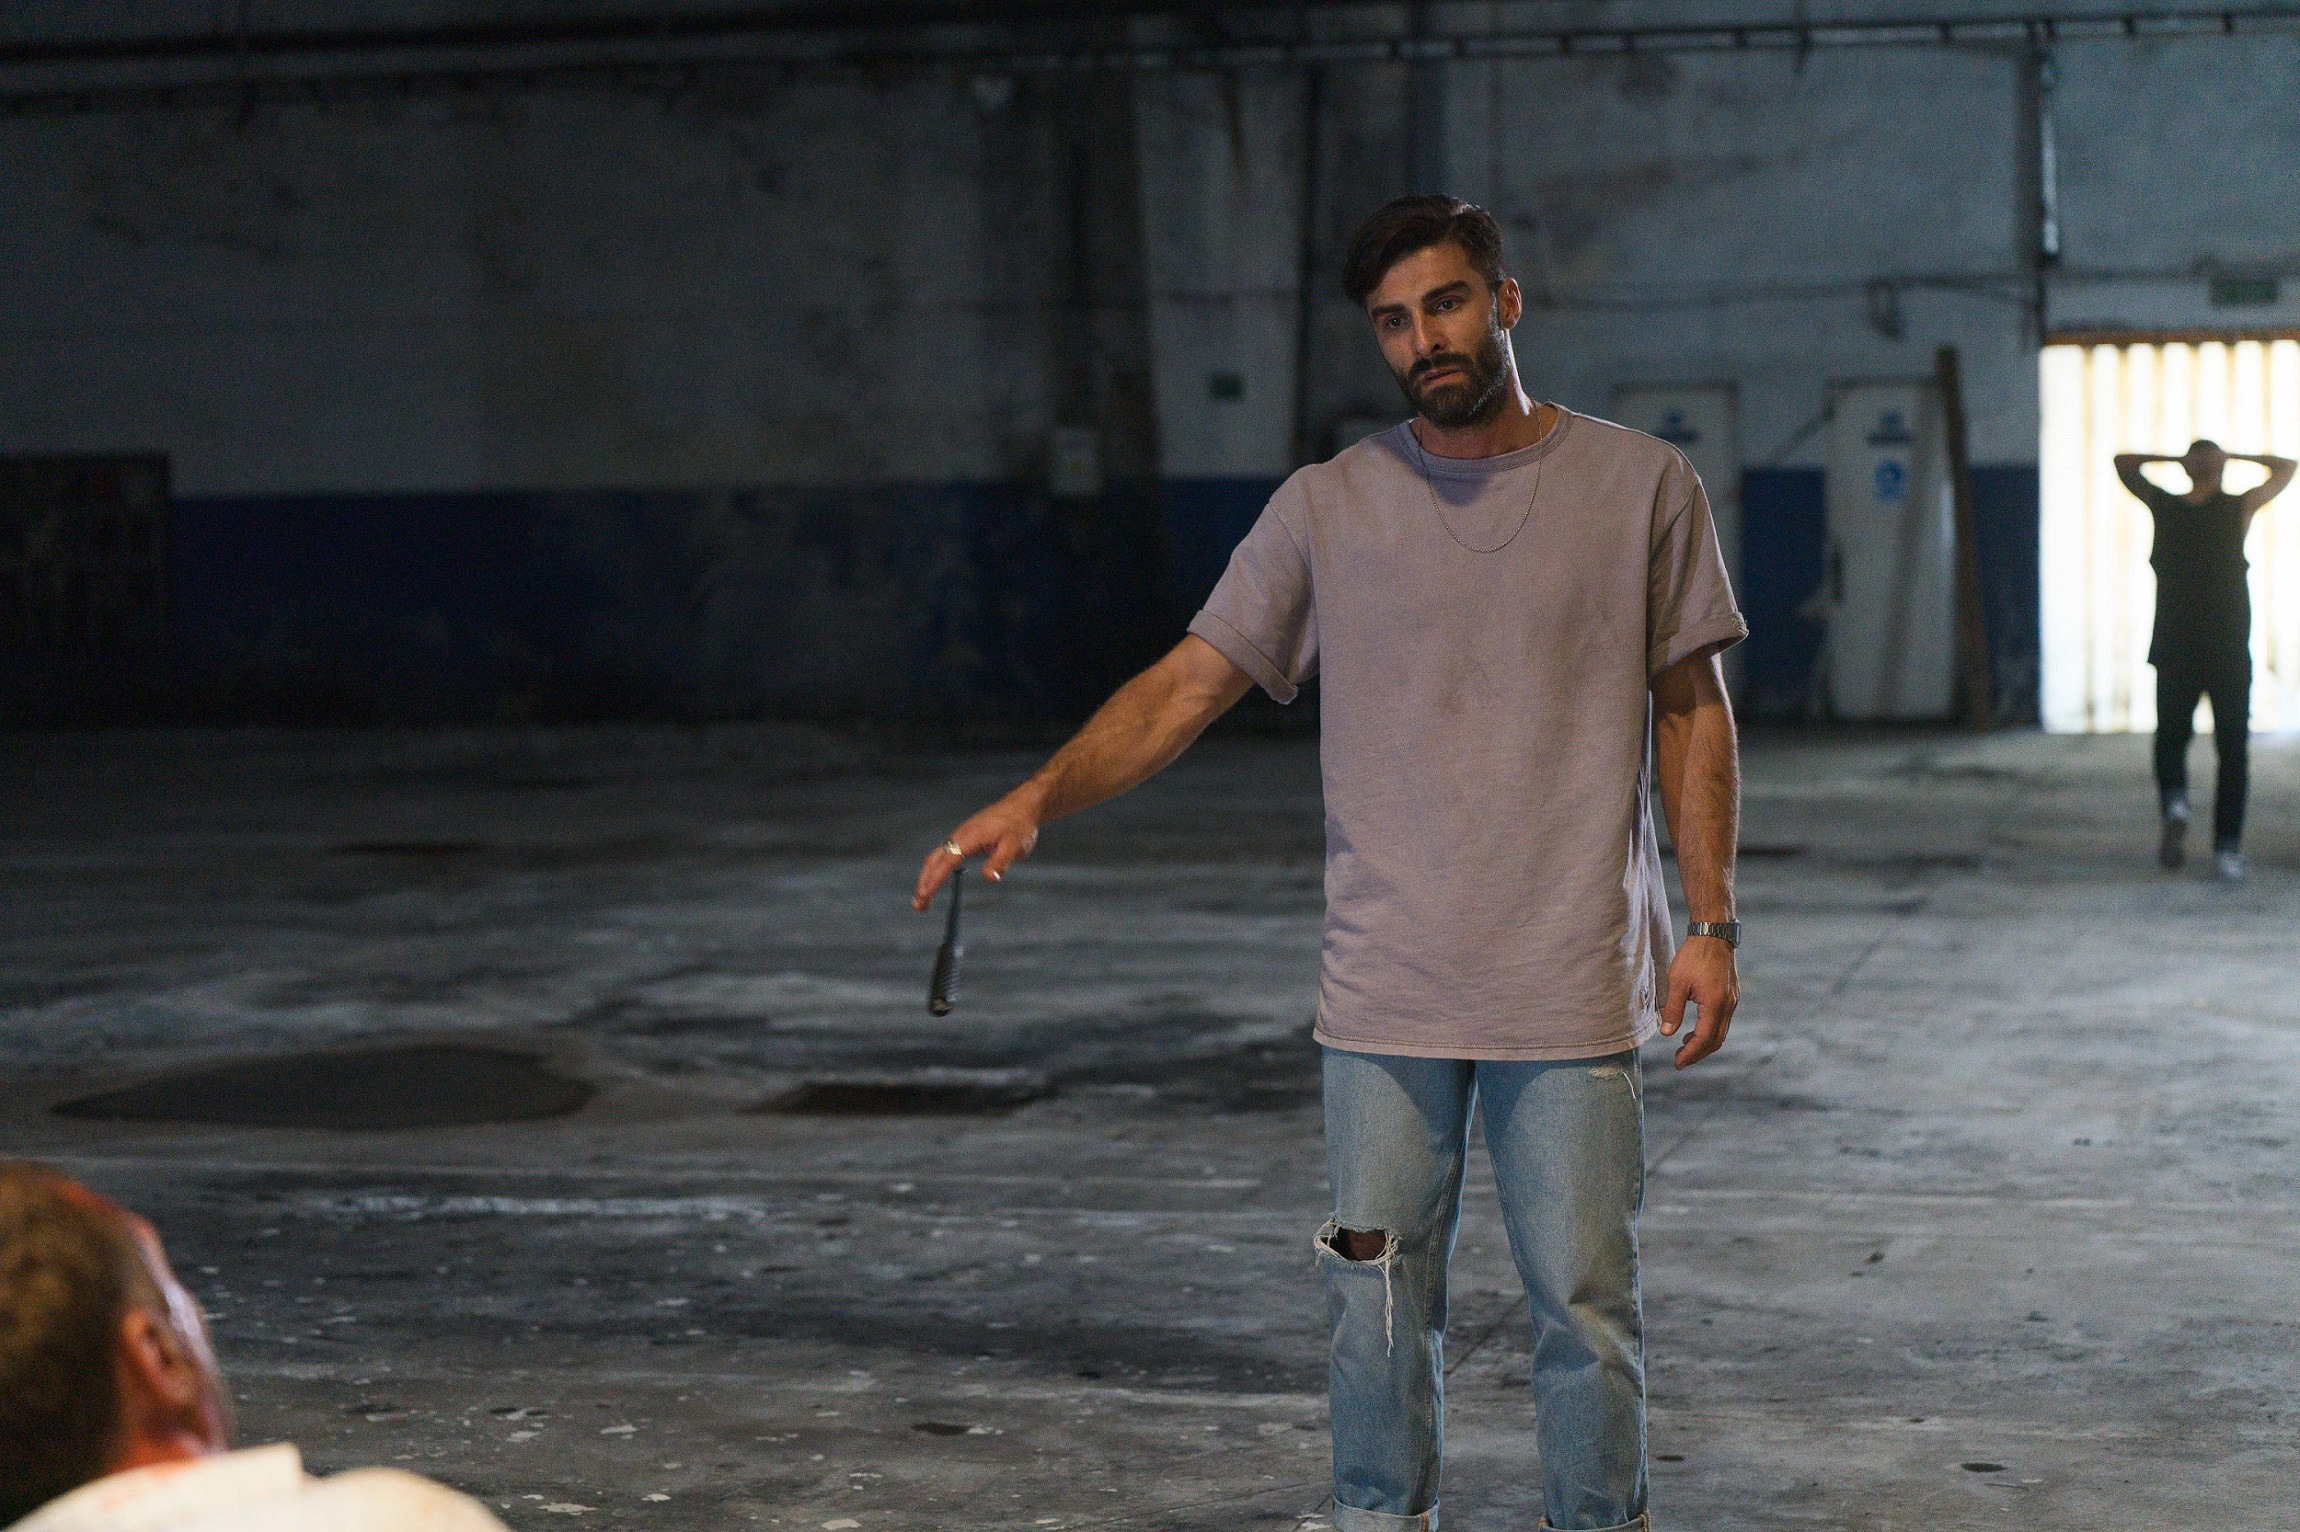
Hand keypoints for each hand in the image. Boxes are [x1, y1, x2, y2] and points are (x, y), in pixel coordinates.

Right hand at [912, 794, 1040, 909]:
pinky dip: (935, 869)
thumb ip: (1000, 862)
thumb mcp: (1014, 846)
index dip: (935, 879)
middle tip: (919, 905)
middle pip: (934, 860)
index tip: (925, 894)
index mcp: (970, 837)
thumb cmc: (1018, 825)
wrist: (1021, 806)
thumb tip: (989, 878)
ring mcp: (960, 836)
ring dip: (927, 877)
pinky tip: (935, 880)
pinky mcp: (963, 838)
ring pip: (936, 858)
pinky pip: (943, 855)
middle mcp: (960, 836)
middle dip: (923, 882)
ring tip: (923, 899)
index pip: (947, 861)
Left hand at [1659, 933, 1737, 1068]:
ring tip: (1684, 1047)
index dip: (1691, 1054)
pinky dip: (1709, 1031)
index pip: (1704, 1039)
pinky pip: (1722, 1022)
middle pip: (1715, 1040)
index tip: (1678, 1063)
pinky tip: (1695, 1030)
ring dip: (1703, 1043)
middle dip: (1698, 1054)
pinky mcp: (1731, 996)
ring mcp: (1732, 1001)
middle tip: (1679, 1060)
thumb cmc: (1694, 956)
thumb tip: (1667, 1033)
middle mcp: (1727, 1006)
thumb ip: (1673, 1009)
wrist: (1713, 935)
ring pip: (1720, 1032)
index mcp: (1714, 1004)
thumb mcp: (1677, 982)